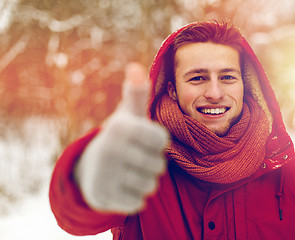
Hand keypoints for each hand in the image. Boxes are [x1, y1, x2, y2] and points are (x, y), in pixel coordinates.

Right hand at [75, 63, 168, 213]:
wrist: (91, 167)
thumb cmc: (121, 137)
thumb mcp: (128, 115)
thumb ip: (136, 93)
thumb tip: (135, 68)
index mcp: (121, 127)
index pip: (163, 141)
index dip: (157, 143)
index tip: (144, 140)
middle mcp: (111, 149)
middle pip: (159, 166)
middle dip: (151, 163)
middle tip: (134, 158)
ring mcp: (106, 175)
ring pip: (151, 185)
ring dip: (145, 181)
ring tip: (128, 171)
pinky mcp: (104, 198)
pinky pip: (139, 203)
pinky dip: (134, 197)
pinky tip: (122, 186)